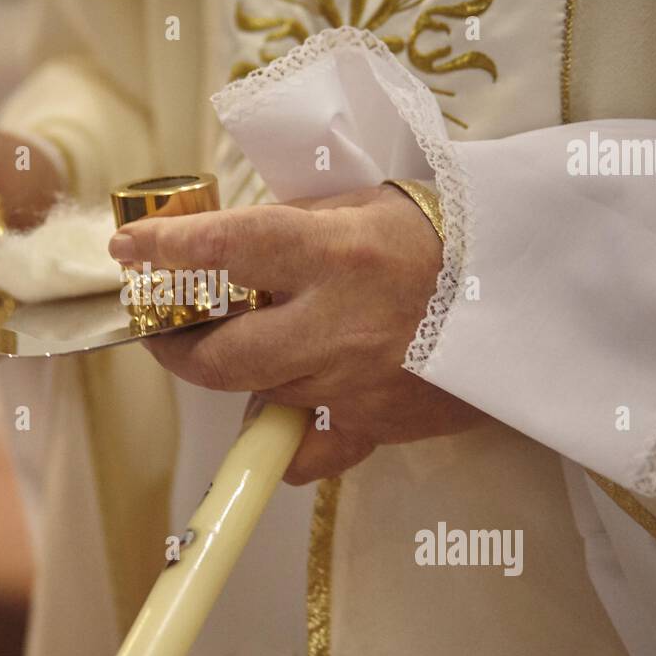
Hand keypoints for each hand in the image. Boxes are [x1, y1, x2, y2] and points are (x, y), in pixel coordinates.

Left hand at [108, 184, 482, 483]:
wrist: (527, 288)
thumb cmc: (444, 234)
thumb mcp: (363, 205)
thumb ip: (292, 228)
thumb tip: (225, 247)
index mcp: (334, 253)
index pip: (228, 248)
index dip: (168, 249)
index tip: (128, 250)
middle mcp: (337, 323)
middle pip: (222, 358)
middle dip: (178, 349)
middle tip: (166, 332)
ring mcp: (356, 382)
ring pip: (260, 396)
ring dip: (242, 375)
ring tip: (251, 347)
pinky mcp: (379, 423)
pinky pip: (309, 450)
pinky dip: (288, 440)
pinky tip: (290, 417)